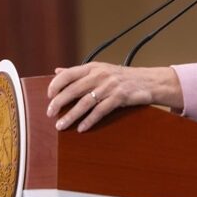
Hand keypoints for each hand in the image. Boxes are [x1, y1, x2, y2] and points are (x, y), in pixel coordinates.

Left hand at [46, 62, 183, 131]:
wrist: (147, 81)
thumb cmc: (120, 77)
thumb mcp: (99, 69)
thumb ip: (78, 72)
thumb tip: (56, 71)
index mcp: (92, 67)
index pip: (68, 74)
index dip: (55, 85)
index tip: (48, 96)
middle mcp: (100, 75)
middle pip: (73, 89)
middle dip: (59, 103)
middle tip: (50, 114)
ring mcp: (110, 86)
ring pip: (85, 103)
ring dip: (71, 116)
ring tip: (61, 126)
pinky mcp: (119, 97)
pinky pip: (100, 111)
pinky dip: (89, 120)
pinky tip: (82, 128)